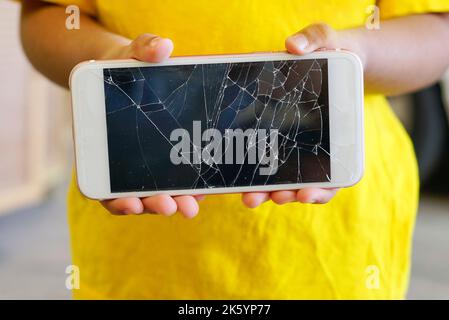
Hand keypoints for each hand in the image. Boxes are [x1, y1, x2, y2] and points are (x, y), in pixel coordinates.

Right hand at [100, 34, 202, 217]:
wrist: (136, 69)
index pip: (102, 184)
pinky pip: (175, 180)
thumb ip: (143, 49)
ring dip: (172, 202)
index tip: (131, 205)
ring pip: (156, 193)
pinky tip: (202, 190)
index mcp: (104, 143)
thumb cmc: (128, 66)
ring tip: (190, 206)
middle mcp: (124, 159)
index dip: (114, 200)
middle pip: (134, 195)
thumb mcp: (131, 54)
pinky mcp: (169, 158)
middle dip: (154, 204)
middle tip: (172, 206)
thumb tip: (162, 47)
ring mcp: (147, 162)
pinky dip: (185, 189)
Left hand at [242, 23, 353, 208]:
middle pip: (308, 182)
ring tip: (251, 197)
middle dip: (288, 194)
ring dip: (269, 191)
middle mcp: (318, 145)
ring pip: (286, 179)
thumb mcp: (327, 39)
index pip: (336, 171)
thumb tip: (294, 46)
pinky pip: (268, 163)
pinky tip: (242, 179)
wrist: (324, 57)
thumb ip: (316, 39)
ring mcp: (296, 145)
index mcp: (338, 132)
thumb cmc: (330, 51)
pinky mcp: (276, 139)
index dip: (322, 188)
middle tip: (273, 198)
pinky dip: (258, 175)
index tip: (305, 193)